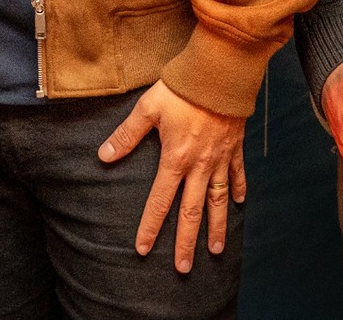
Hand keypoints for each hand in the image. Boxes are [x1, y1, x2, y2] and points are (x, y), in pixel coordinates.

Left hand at [97, 80, 246, 273]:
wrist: (219, 73)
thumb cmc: (182, 88)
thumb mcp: (148, 108)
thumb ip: (126, 135)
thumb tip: (104, 156)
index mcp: (176, 159)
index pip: (159, 201)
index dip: (150, 226)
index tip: (143, 249)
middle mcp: (199, 166)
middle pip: (191, 212)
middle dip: (186, 243)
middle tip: (183, 268)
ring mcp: (220, 159)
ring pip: (217, 201)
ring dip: (216, 227)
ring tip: (216, 250)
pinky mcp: (234, 147)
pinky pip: (236, 174)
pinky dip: (237, 190)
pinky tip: (238, 204)